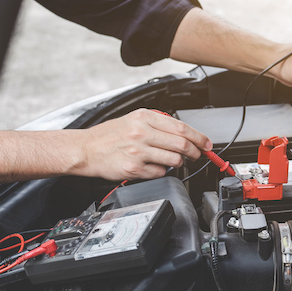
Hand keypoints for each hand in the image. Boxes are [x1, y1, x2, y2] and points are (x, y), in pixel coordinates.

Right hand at [78, 108, 211, 180]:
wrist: (84, 149)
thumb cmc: (108, 136)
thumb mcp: (133, 120)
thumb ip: (157, 124)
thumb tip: (184, 134)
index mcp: (143, 117)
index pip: (181, 127)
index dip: (199, 137)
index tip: (206, 144)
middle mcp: (141, 133)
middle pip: (182, 144)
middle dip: (194, 152)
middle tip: (196, 155)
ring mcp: (137, 152)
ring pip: (173, 160)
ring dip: (177, 162)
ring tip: (169, 160)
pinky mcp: (133, 169)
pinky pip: (159, 173)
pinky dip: (160, 171)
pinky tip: (152, 166)